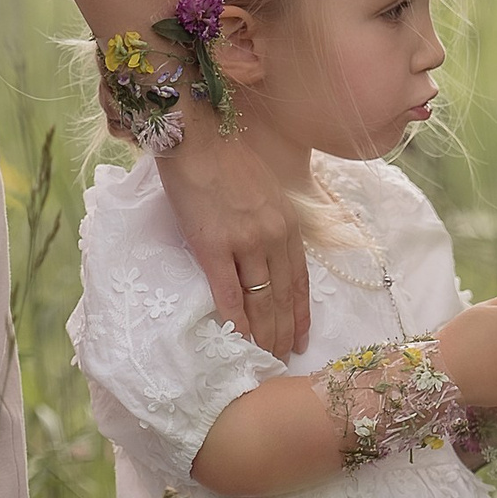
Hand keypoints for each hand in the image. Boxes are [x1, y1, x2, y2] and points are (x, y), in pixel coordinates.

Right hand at [156, 119, 309, 356]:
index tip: (300, 340)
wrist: (196, 136)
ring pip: (261, 301)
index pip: (299, 281)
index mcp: (287, 224)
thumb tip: (265, 252)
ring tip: (264, 359)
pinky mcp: (214, 246)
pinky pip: (228, 293)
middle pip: (282, 297)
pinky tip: (238, 340)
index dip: (300, 314)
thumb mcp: (265, 190)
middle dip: (284, 333)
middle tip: (281, 361)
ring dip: (264, 334)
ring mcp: (245, 243)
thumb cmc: (225, 158)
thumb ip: (270, 222)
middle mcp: (273, 237)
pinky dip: (236, 321)